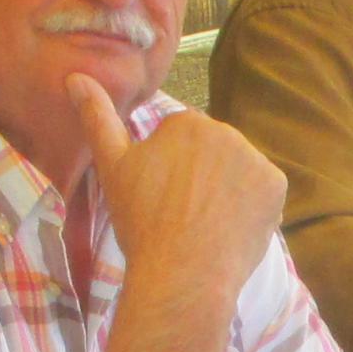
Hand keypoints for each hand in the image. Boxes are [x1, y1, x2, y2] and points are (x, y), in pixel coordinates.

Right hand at [74, 82, 282, 304]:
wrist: (182, 275)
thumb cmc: (142, 223)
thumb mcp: (111, 168)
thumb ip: (97, 118)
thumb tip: (75, 76)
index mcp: (187, 122)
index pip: (180, 140)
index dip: (167, 171)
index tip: (159, 197)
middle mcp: (226, 131)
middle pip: (212, 153)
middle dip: (199, 176)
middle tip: (180, 213)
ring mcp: (255, 158)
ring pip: (237, 172)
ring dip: (226, 190)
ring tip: (204, 224)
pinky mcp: (276, 187)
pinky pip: (261, 192)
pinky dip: (250, 208)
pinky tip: (229, 228)